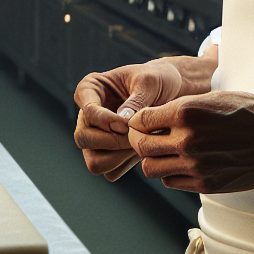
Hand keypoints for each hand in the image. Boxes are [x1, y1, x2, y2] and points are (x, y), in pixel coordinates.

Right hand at [73, 59, 184, 176]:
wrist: (171, 92)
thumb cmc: (157, 80)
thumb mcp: (149, 82)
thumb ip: (135, 101)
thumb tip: (122, 123)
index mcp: (90, 88)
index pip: (87, 110)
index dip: (105, 121)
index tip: (127, 123)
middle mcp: (87, 115)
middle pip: (83, 138)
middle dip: (112, 141)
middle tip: (136, 135)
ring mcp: (95, 137)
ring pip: (94, 162)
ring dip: (120, 157)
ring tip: (141, 142)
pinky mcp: (108, 155)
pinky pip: (111, 172)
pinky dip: (127, 165)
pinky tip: (141, 149)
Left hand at [127, 94, 253, 194]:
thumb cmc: (248, 111)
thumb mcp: (211, 97)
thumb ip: (180, 108)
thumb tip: (152, 116)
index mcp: (186, 111)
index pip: (139, 120)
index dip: (138, 121)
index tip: (144, 121)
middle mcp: (186, 139)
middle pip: (142, 147)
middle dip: (141, 141)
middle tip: (149, 137)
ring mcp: (196, 165)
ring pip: (152, 168)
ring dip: (155, 159)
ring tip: (168, 150)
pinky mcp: (206, 184)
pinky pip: (172, 182)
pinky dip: (171, 173)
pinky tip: (184, 162)